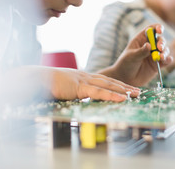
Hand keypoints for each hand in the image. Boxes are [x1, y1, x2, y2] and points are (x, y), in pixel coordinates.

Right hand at [0, 66, 140, 104]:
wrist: (36, 79)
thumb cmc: (47, 84)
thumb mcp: (64, 87)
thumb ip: (73, 92)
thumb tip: (78, 97)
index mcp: (82, 77)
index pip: (103, 81)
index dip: (116, 84)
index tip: (127, 88)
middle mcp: (86, 77)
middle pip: (110, 81)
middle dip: (125, 86)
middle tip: (138, 90)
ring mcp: (83, 80)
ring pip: (108, 85)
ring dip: (123, 90)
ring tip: (136, 94)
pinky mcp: (79, 87)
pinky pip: (98, 92)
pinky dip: (112, 94)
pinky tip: (122, 98)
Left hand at [100, 24, 171, 86]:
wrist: (125, 79)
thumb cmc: (125, 64)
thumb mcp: (131, 57)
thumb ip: (140, 51)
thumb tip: (149, 45)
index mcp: (141, 39)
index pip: (151, 29)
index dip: (157, 27)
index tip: (160, 30)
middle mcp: (149, 46)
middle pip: (160, 40)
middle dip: (162, 43)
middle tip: (159, 48)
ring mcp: (154, 55)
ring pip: (164, 50)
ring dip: (165, 52)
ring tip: (161, 57)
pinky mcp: (157, 64)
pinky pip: (166, 60)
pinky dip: (168, 60)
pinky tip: (168, 60)